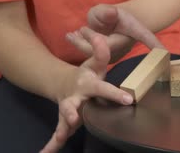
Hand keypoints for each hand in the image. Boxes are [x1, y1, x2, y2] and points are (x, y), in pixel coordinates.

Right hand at [41, 32, 132, 152]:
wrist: (65, 83)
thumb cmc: (87, 74)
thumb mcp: (95, 62)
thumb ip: (101, 50)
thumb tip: (101, 37)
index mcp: (87, 84)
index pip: (102, 88)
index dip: (114, 93)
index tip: (128, 100)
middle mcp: (75, 98)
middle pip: (72, 105)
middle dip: (72, 112)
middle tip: (74, 118)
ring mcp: (69, 109)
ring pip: (64, 121)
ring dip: (61, 130)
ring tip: (58, 140)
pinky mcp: (65, 119)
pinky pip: (58, 133)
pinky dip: (51, 145)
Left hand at [67, 4, 163, 61]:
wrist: (106, 24)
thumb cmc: (109, 15)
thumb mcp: (106, 10)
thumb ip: (106, 12)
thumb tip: (110, 14)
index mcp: (134, 30)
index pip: (147, 37)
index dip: (155, 44)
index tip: (166, 53)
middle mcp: (127, 44)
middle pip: (110, 49)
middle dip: (90, 39)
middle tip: (81, 28)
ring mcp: (116, 53)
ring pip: (96, 54)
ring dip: (81, 42)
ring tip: (74, 32)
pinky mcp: (105, 59)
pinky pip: (90, 56)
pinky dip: (78, 46)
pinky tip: (71, 36)